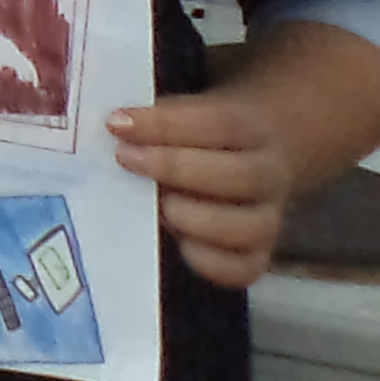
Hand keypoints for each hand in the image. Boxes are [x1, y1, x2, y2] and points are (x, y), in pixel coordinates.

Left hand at [112, 90, 304, 287]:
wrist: (249, 154)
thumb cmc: (197, 133)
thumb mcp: (184, 112)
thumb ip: (153, 121)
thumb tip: (110, 128)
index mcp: (252, 127)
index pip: (219, 123)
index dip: (166, 125)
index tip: (117, 123)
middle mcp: (270, 174)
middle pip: (242, 176)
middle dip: (176, 168)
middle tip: (126, 159)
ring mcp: (269, 218)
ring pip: (250, 227)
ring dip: (196, 218)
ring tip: (156, 206)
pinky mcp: (257, 256)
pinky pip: (243, 269)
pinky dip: (208, 261)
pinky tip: (176, 243)